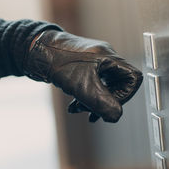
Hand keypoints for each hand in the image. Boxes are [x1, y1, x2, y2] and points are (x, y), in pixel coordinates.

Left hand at [24, 30, 142, 122]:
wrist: (35, 50)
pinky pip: (92, 84)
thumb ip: (102, 103)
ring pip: (103, 87)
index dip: (125, 96)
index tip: (110, 105)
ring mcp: (94, 62)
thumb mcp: (82, 86)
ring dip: (93, 102)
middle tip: (91, 113)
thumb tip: (116, 117)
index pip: (133, 78)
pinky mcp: (84, 67)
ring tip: (77, 110)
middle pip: (118, 85)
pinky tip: (73, 106)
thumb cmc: (58, 62)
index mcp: (110, 58)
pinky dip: (85, 97)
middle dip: (105, 102)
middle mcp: (105, 58)